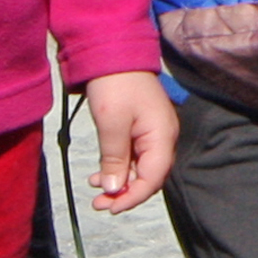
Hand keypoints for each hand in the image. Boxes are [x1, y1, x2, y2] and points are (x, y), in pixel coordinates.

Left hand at [81, 69, 175, 211]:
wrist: (114, 50)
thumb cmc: (115, 84)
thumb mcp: (111, 123)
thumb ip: (114, 159)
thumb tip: (114, 190)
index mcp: (162, 136)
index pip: (152, 179)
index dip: (132, 197)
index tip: (110, 207)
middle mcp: (163, 137)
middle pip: (149, 176)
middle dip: (125, 193)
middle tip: (99, 204)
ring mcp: (153, 132)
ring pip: (140, 168)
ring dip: (119, 181)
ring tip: (95, 189)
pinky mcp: (141, 128)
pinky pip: (133, 156)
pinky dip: (117, 167)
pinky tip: (99, 173)